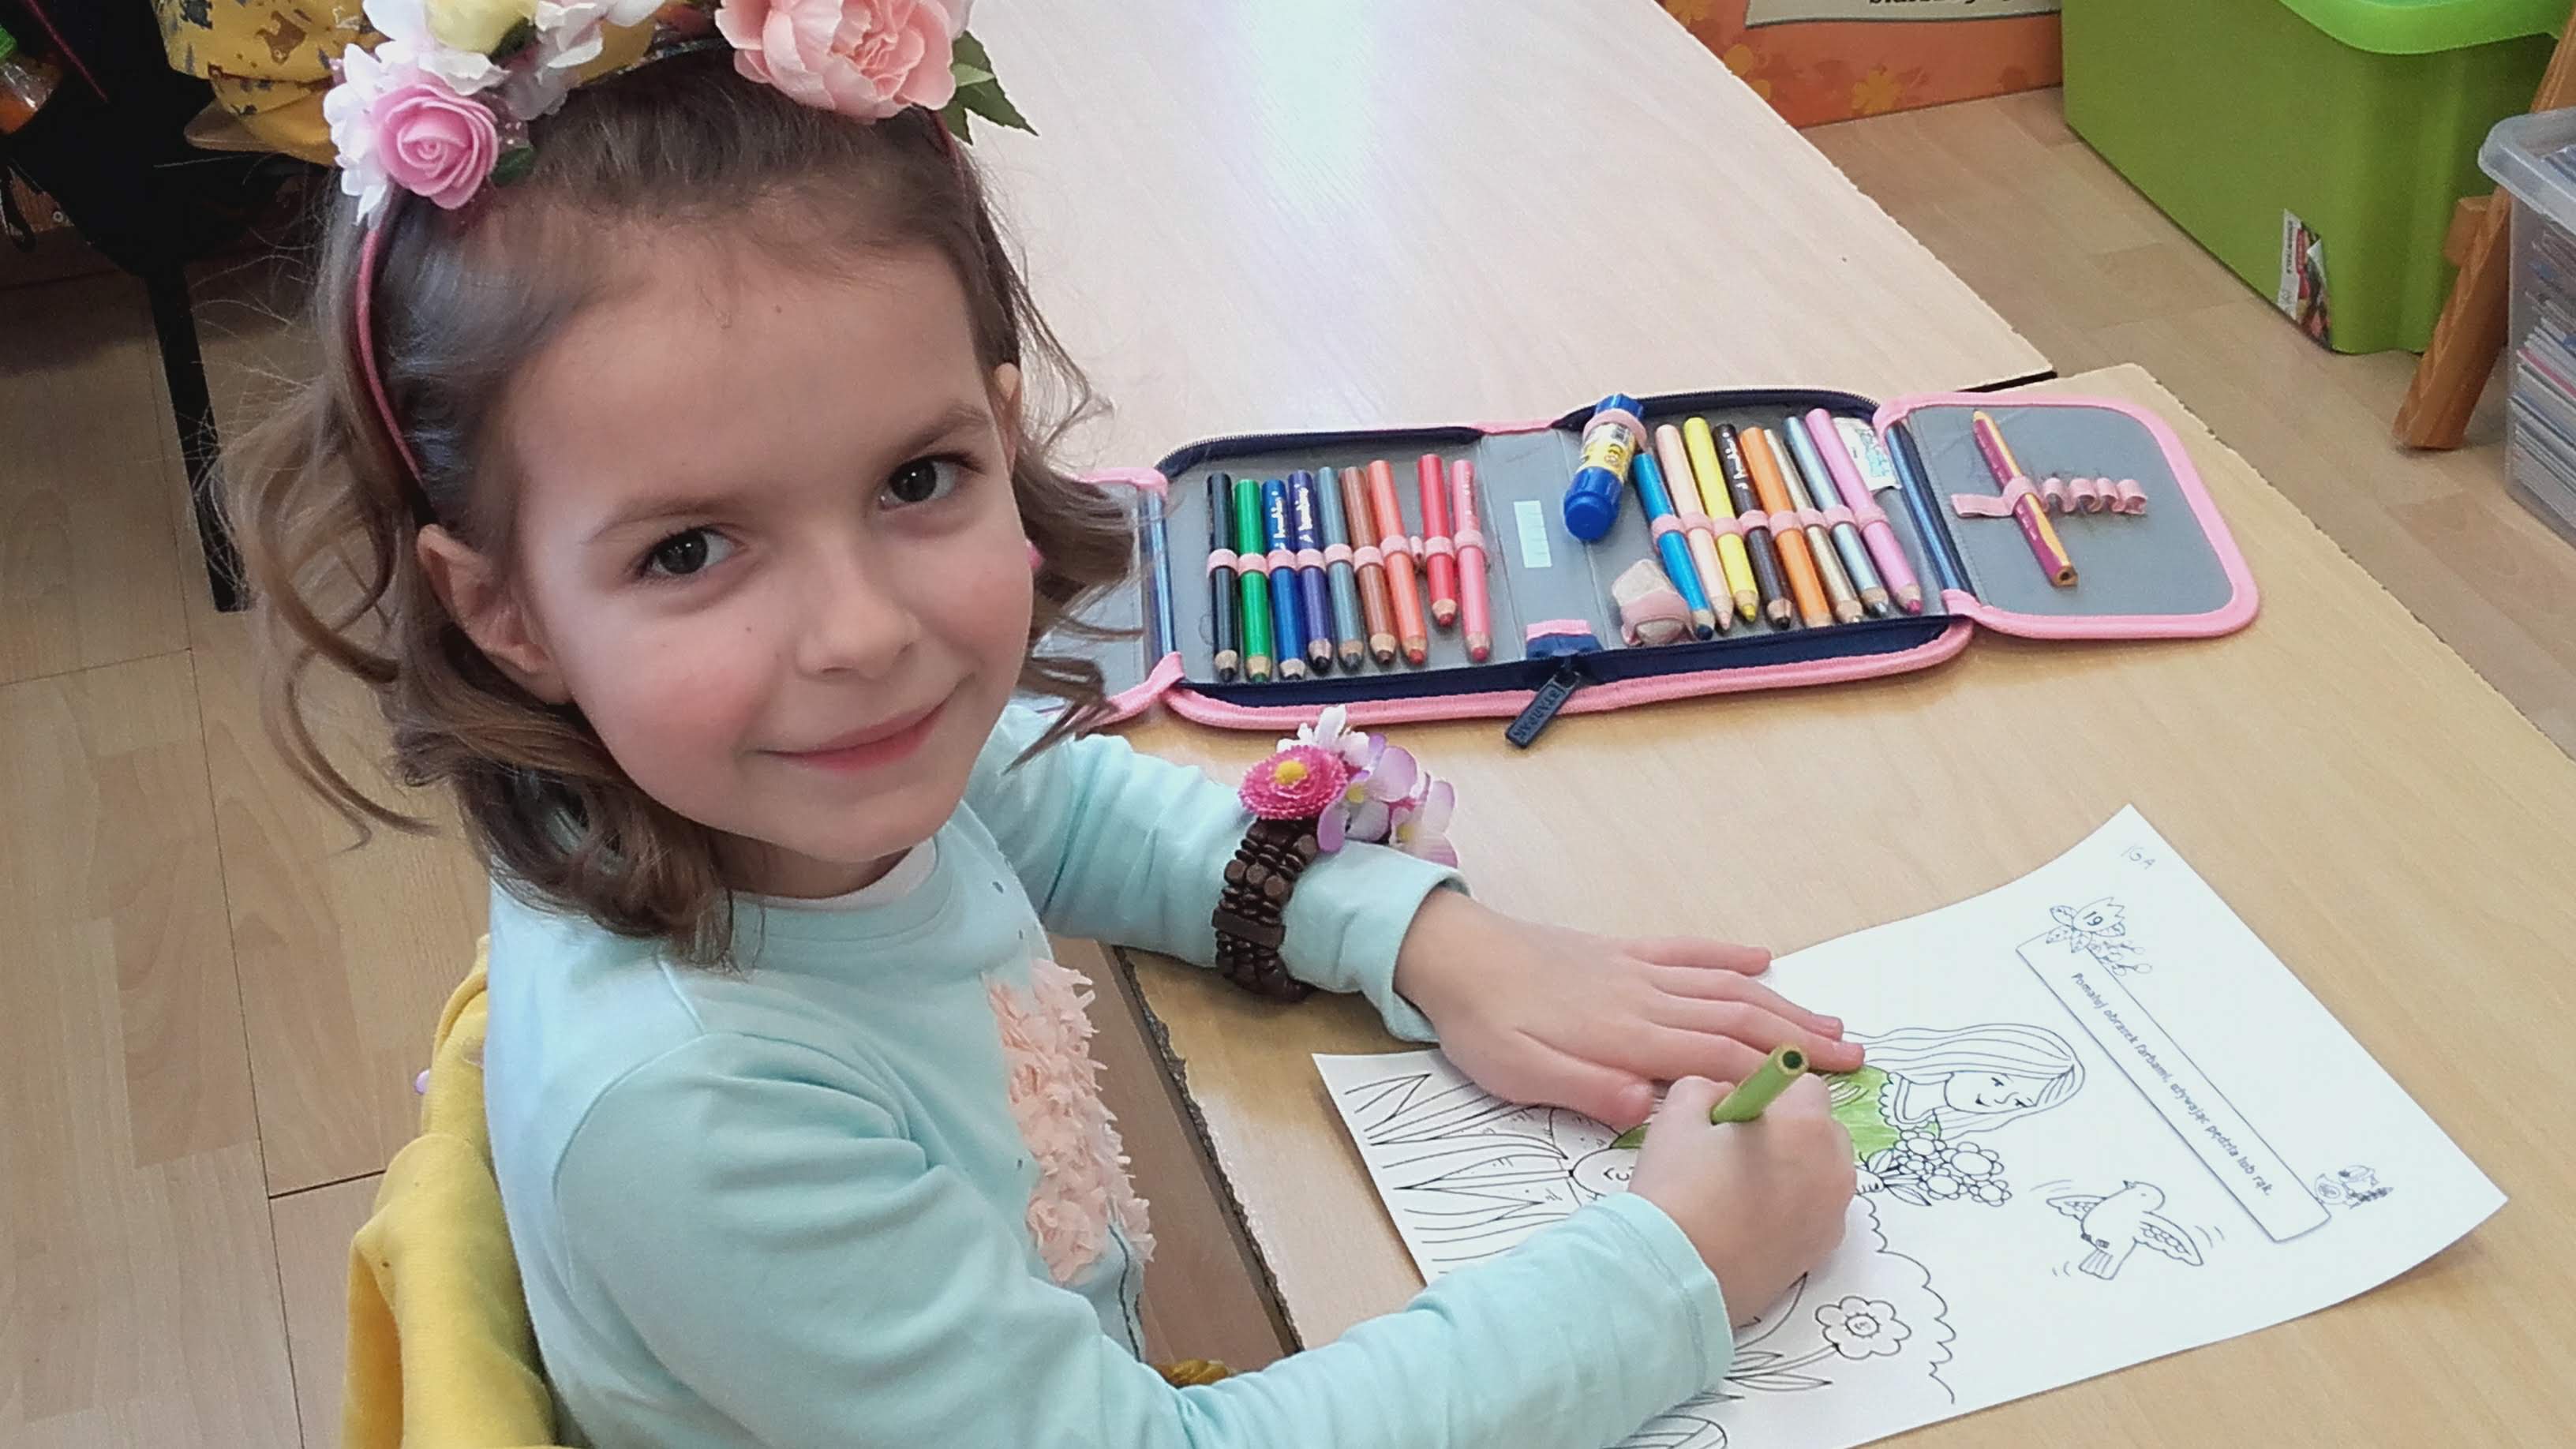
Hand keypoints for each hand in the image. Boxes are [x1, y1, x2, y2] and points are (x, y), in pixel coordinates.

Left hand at [1390, 892, 1863, 1127]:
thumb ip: (1589, 1089)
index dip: (1774, 1074)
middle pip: (1739, 1019)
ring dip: (1782, 1004)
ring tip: (1830, 1021)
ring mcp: (1637, 970)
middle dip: (1800, 1040)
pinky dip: (1728, 954)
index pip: (1717, 1058)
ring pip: (1725, 987)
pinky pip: (1687, 950)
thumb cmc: (1484, 1024)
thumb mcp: (1521, 1075)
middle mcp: (1645, 998)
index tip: (1824, 1090)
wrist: (1453, 955)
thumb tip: (1652, 1108)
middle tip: (1855, 1058)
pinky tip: (1763, 959)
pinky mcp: (1622, 951)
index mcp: (1626, 1036)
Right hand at [1629, 1075, 1853, 1323]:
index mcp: (1806, 1127)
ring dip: (1794, 1168)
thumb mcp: (1678, 1116)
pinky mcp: (1821, 1252)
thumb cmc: (1677, 1190)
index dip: (1767, 1093)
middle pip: (1821, 1128)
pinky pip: (1816, 1211)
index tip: (1736, 1114)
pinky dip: (1793, 1208)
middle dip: (1787, 1130)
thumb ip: (1707, 1088)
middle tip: (1735, 1150)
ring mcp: (1832, 1216)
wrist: (1676, 1276)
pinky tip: (1749, 1221)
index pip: (1804, 1084)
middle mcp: (1834, 1169)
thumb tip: (1727, 1097)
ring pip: (1821, 1172)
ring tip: (1740, 1190)